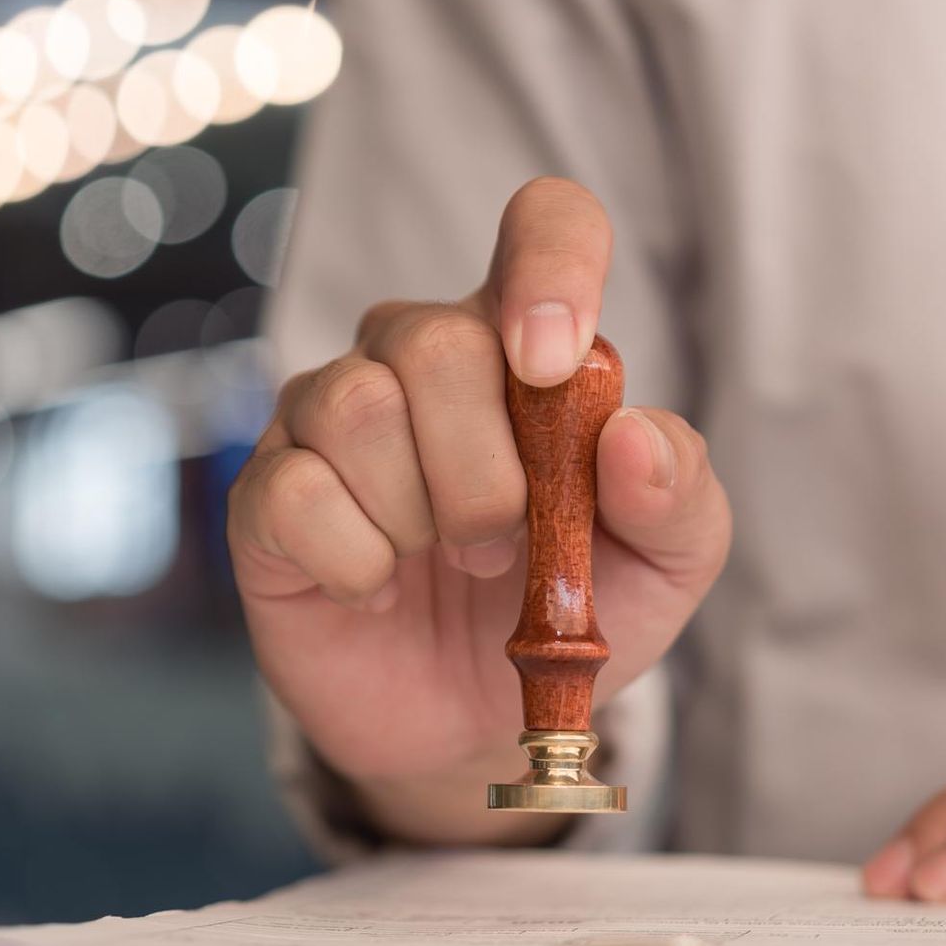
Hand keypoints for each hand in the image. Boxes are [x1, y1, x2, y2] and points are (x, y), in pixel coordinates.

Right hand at [228, 178, 731, 844]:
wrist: (475, 719)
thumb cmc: (568, 613)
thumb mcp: (660, 570)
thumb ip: (678, 496)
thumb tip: (632, 438)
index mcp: (524, 341)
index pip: (542, 225)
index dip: (551, 266)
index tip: (551, 363)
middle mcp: (418, 355)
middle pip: (434, 342)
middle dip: (485, 473)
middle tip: (505, 548)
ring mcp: (330, 417)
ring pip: (356, 407)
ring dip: (419, 515)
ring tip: (443, 563)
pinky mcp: (267, 493)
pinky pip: (293, 493)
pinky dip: (352, 561)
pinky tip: (373, 589)